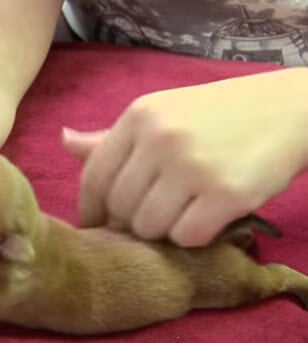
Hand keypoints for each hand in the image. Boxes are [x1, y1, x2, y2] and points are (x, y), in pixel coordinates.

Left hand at [63, 69, 307, 246]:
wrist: (288, 110)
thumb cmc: (216, 115)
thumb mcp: (161, 113)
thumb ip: (112, 137)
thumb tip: (64, 142)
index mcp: (139, 116)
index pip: (94, 176)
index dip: (90, 209)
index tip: (95, 224)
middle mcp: (161, 138)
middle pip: (119, 207)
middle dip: (128, 221)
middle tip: (150, 217)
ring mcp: (193, 165)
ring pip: (148, 226)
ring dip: (160, 231)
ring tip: (180, 213)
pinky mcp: (226, 193)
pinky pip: (185, 237)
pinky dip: (191, 237)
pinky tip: (204, 218)